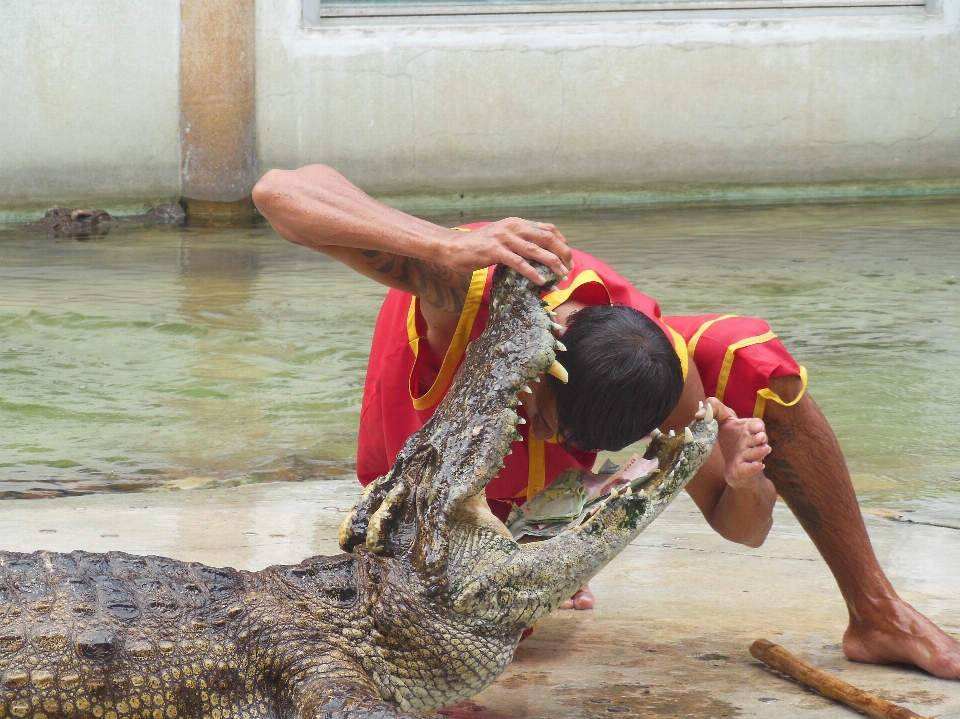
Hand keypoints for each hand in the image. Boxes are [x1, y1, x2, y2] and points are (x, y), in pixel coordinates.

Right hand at [443, 217, 572, 286]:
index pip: (548, 228)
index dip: (562, 242)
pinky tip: (540, 281)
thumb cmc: (478, 246)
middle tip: (570, 268)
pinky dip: (531, 272)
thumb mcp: (502, 238)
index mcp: (517, 223)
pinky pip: (518, 262)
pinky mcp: (494, 251)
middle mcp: (513, 227)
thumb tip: (538, 254)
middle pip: (547, 237)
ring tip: (561, 276)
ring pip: (535, 250)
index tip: (569, 257)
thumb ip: (519, 242)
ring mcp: (504, 238)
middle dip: (563, 253)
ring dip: (552, 263)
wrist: (452, 247)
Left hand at [697, 398, 771, 488]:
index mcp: (747, 429)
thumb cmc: (729, 437)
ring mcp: (749, 456)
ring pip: (756, 453)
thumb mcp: (721, 419)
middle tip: (760, 437)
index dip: (757, 425)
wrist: (730, 463)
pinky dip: (754, 467)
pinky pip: (750, 468)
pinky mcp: (745, 469)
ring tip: (764, 449)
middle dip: (760, 438)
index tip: (757, 427)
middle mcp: (751, 442)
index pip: (756, 424)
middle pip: (759, 439)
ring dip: (759, 452)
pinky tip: (757, 465)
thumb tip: (699, 415)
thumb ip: (713, 410)